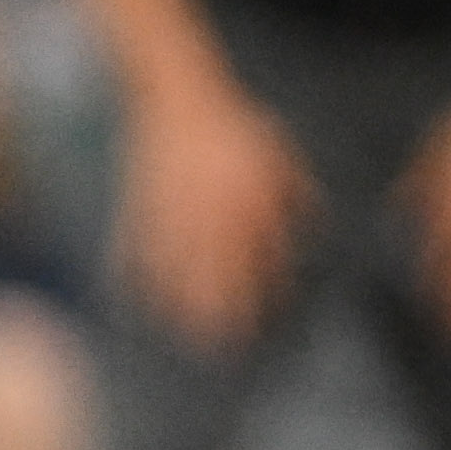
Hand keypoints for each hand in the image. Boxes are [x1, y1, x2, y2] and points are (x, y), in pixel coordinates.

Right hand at [119, 63, 305, 349]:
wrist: (178, 98)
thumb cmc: (234, 127)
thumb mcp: (277, 154)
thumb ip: (297, 194)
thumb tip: (316, 229)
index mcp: (245, 199)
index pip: (256, 259)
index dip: (259, 294)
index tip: (262, 324)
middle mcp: (208, 212)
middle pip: (212, 275)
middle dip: (217, 315)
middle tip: (219, 351)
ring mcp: (170, 213)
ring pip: (172, 273)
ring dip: (176, 308)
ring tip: (181, 339)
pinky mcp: (140, 208)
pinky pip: (135, 252)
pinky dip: (133, 280)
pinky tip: (137, 305)